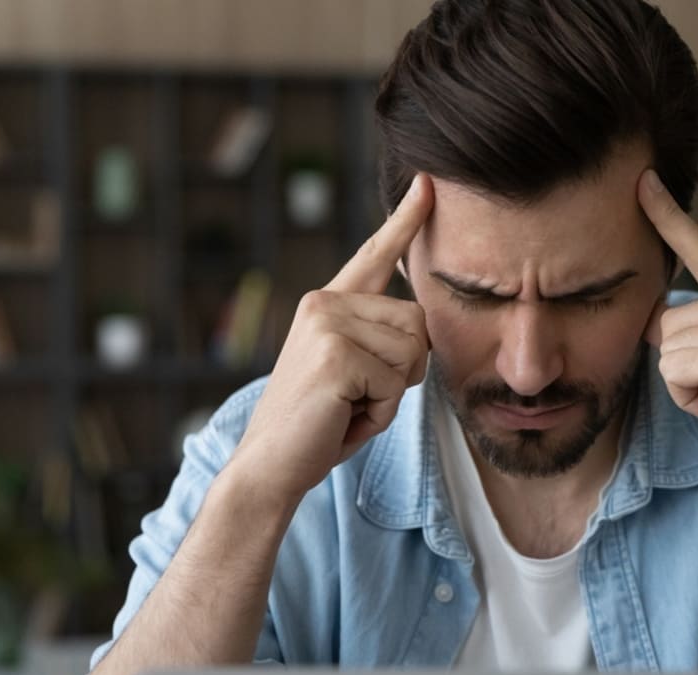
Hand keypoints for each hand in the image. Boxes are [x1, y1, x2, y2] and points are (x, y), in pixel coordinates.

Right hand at [230, 174, 433, 506]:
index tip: (427, 184)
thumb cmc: (317, 424)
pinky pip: (397, 383)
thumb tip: (420, 325)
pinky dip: (381, 413)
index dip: (406, 221)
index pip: (375, 254)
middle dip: (405, 371)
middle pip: (419, 320)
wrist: (270, 466)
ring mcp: (327, 325)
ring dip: (393, 394)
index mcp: (328, 303)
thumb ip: (378, 340)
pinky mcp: (335, 355)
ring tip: (349, 407)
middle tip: (360, 397)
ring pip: (414, 351)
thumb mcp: (352, 371)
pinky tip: (344, 417)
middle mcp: (324, 302)